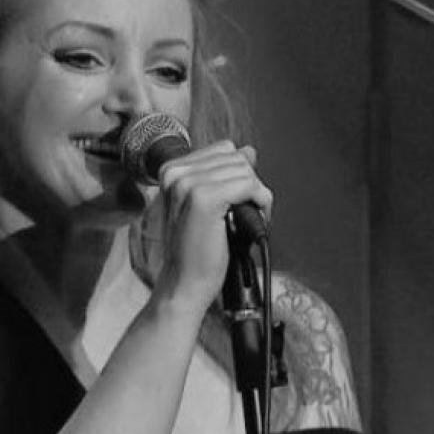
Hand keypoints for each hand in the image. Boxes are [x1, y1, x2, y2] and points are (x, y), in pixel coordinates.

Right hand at [150, 141, 272, 314]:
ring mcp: (188, 184)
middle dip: (249, 185)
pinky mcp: (205, 199)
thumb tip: (248, 151)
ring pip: (245, 170)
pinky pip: (249, 185)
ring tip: (247, 220)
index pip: (223, 149)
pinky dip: (261, 202)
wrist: (184, 284)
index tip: (236, 200)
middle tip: (245, 214)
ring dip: (256, 195)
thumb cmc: (195, 250)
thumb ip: (224, 175)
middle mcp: (176, 173)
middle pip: (235, 157)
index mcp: (172, 171)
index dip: (238, 174)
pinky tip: (253, 220)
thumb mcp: (208, 204)